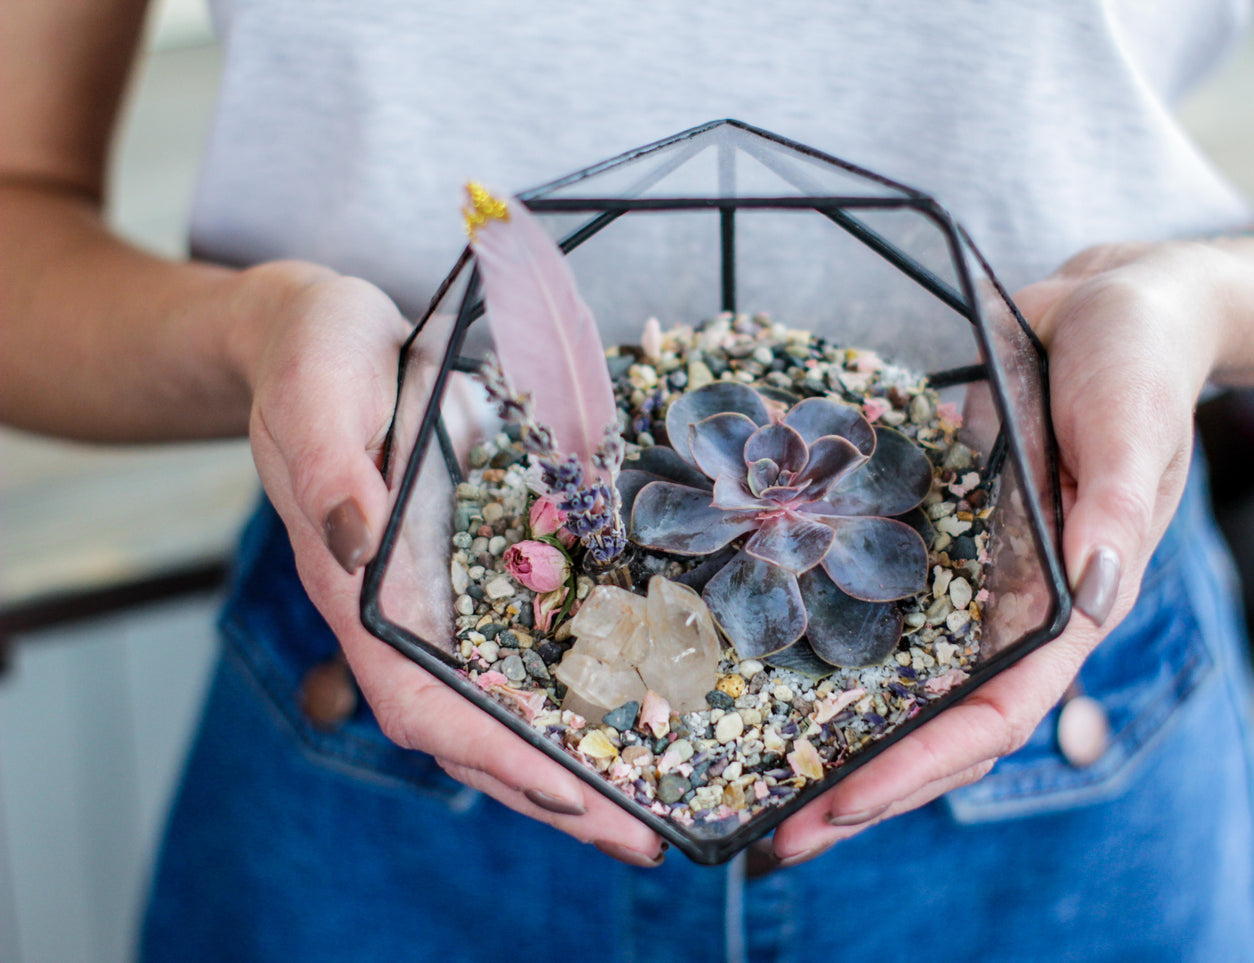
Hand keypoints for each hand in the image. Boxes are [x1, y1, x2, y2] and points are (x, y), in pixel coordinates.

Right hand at [236, 261, 665, 866]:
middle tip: (644, 835)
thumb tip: (353, 544)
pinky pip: (523, 644)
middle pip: (471, 730)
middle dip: (553, 789)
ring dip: (570, 755)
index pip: (421, 703)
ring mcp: (439, 595)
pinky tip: (631, 703)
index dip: (495, 756)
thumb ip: (326, 467)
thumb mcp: (313, 391)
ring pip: (500, 702)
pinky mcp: (474, 566)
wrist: (324, 333)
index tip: (573, 796)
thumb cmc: (313, 358)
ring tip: (652, 797)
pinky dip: (571, 688)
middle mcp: (400, 612)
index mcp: (356, 590)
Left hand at [768, 241, 1225, 864]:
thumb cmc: (1140, 365)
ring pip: (907, 680)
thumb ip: (1115, 511)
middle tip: (777, 830)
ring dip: (843, 732)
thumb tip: (1091, 592)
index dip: (922, 763)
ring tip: (763, 776)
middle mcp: (1018, 607)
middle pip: (940, 722)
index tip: (845, 800)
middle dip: (867, 780)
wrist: (1114, 308)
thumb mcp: (1131, 428)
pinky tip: (770, 665)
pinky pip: (884, 603)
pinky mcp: (940, 534)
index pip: (997, 714)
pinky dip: (837, 644)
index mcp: (1072, 605)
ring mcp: (976, 576)